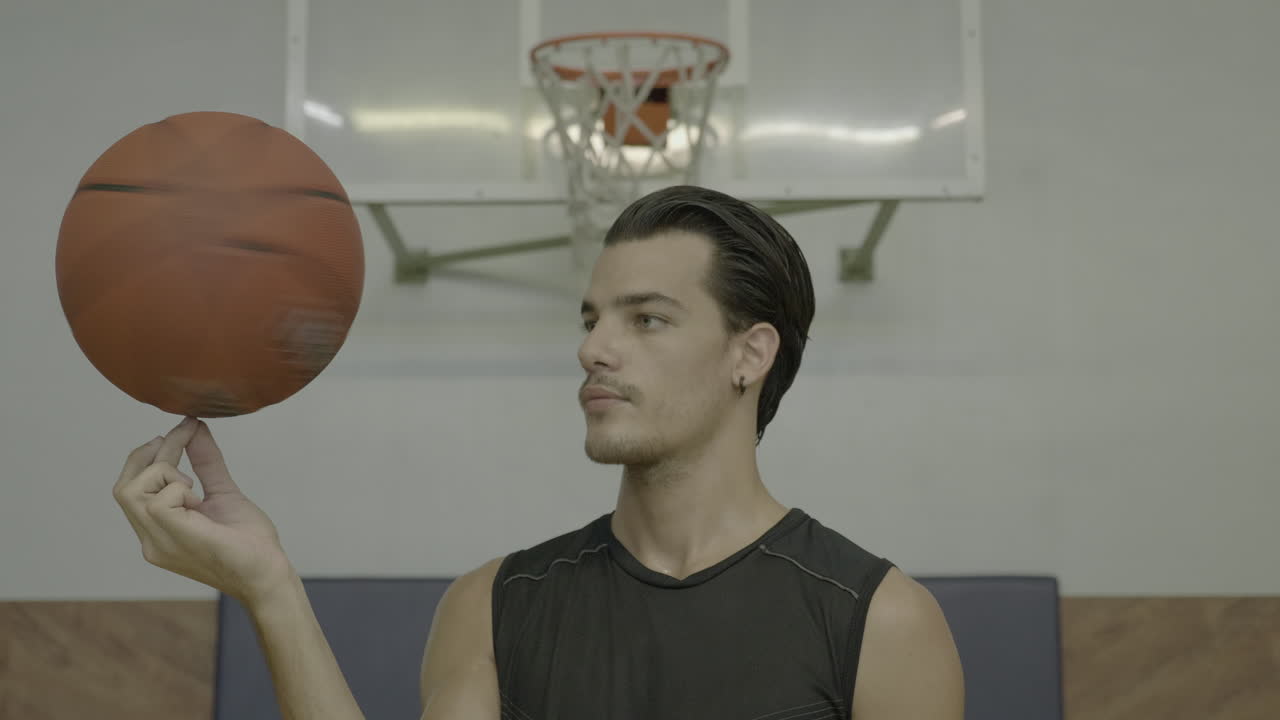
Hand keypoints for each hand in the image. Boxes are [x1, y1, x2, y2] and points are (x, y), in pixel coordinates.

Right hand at [113, 416, 294, 606]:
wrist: (267, 574)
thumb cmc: (249, 542)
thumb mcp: (222, 492)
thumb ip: (206, 462)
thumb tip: (195, 428)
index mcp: (157, 531)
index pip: (130, 488)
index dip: (150, 455)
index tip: (181, 430)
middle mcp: (151, 540)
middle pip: (123, 487)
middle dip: (152, 455)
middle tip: (182, 440)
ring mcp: (159, 543)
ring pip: (131, 491)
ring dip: (164, 473)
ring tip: (194, 486)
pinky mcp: (177, 539)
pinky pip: (157, 502)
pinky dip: (177, 489)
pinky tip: (197, 500)